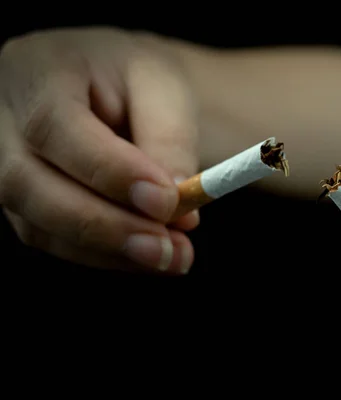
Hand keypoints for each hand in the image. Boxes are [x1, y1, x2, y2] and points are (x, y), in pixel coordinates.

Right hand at [0, 27, 201, 272]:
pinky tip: (149, 253)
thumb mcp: (165, 88)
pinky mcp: (24, 201)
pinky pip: (54, 239)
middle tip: (167, 247)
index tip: (166, 202)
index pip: (53, 125)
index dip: (109, 170)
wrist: (120, 88)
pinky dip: (105, 254)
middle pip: (30, 183)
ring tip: (172, 255)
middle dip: (106, 224)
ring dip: (110, 249)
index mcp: (38, 69)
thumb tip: (175, 203)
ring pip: (39, 223)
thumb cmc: (139, 81)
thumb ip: (170, 139)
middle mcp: (3, 118)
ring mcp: (4, 163)